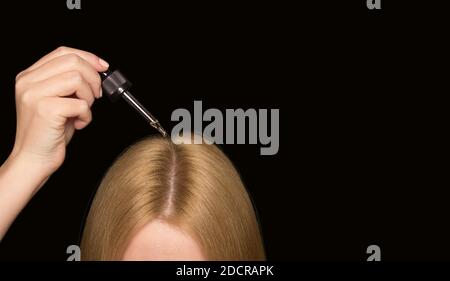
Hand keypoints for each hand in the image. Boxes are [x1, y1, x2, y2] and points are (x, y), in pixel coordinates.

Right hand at [10, 46, 108, 183]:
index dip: (88, 57)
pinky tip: (78, 124)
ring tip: (82, 112)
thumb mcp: (57, 100)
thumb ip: (68, 82)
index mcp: (29, 76)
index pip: (62, 52)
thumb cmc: (49, 132)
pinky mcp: (45, 109)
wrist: (34, 159)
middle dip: (93, 78)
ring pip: (78, 79)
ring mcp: (35, 94)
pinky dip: (87, 115)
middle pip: (73, 62)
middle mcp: (28, 82)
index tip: (103, 67)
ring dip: (89, 97)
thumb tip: (97, 69)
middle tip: (96, 96)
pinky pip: (81, 104)